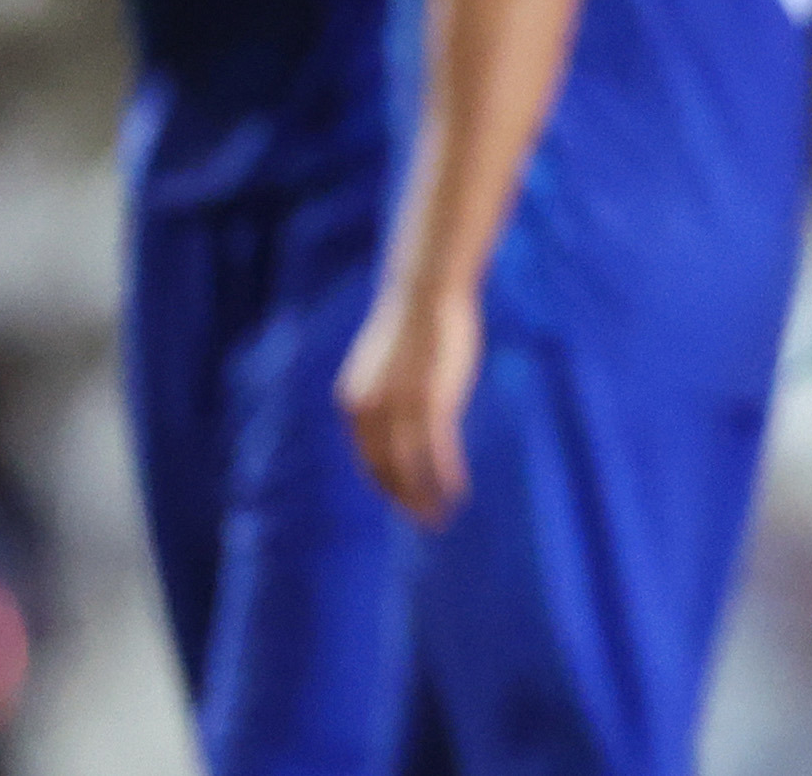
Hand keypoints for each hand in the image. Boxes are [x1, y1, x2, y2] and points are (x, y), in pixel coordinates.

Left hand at [337, 285, 483, 525]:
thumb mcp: (389, 363)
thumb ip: (388, 393)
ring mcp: (400, 409)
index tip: (405, 500)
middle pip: (384, 471)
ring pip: (410, 469)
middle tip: (423, 521)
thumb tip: (398, 409)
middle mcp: (369, 412)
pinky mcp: (431, 404)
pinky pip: (437, 454)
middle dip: (403, 501)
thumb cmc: (415, 321)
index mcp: (354, 402)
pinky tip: (458, 492)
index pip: (368, 458)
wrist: (426, 290)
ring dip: (424, 499)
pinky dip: (446, 478)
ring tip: (440, 518)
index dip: (387, 484)